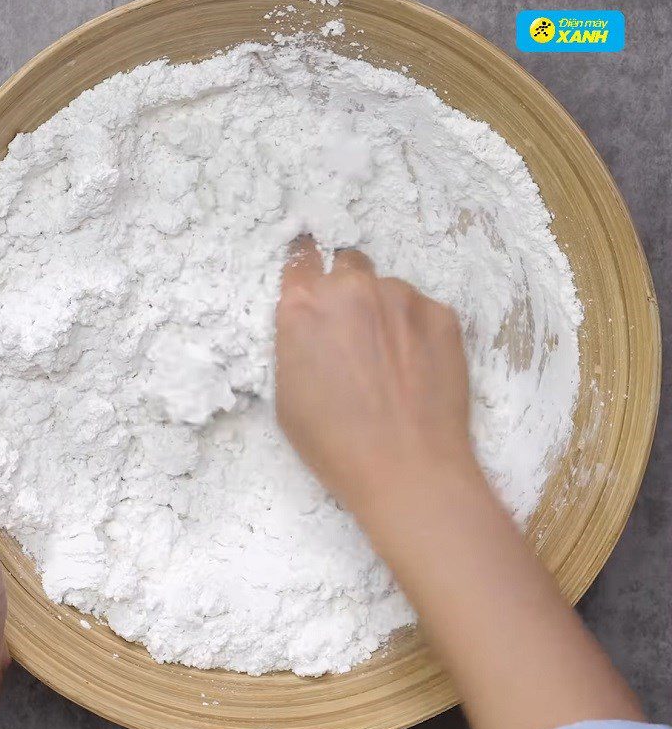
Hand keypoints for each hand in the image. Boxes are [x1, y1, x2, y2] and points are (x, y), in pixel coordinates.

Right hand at [275, 236, 474, 521]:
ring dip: (384, 313)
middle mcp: (352, 288)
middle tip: (354, 333)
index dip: (306, 272)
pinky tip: (418, 370)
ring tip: (392, 363)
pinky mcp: (442, 313)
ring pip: (387, 290)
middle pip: (347, 265)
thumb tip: (311, 327)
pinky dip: (416, 331)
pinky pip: (421, 311)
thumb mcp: (286, 395)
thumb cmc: (335, 443)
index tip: (314, 284)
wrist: (408, 469)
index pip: (300, 258)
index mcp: (304, 305)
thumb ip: (295, 342)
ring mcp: (402, 297)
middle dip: (347, 291)